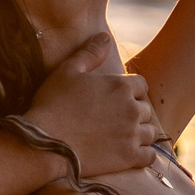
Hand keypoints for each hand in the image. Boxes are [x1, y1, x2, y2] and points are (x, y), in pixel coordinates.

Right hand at [24, 34, 161, 175]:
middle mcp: (132, 108)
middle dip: (133, 112)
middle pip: (145, 108)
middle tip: (114, 120)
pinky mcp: (129, 157)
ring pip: (150, 132)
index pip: (140, 85)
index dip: (129, 92)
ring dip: (139, 133)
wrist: (44, 144)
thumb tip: (104, 36)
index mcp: (121, 86)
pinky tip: (130, 154)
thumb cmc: (52, 105)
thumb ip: (90, 53)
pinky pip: (150, 156)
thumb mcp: (67, 71)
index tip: (115, 100)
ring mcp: (132, 134)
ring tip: (120, 137)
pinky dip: (143, 155)